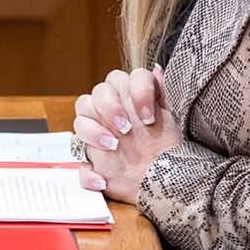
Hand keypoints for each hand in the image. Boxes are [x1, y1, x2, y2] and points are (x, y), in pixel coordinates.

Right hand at [72, 65, 180, 204]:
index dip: (136, 92)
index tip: (149, 116)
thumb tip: (157, 69)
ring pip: (80, 120)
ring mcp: (98, 136)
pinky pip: (81, 166)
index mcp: (126, 98)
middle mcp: (109, 113)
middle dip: (110, 108)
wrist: (166, 180)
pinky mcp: (93, 163)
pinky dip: (89, 173)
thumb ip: (160, 92)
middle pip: (97, 93)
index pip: (119, 79)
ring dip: (93, 132)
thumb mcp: (169, 119)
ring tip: (113, 146)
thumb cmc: (167, 146)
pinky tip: (102, 179)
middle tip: (126, 128)